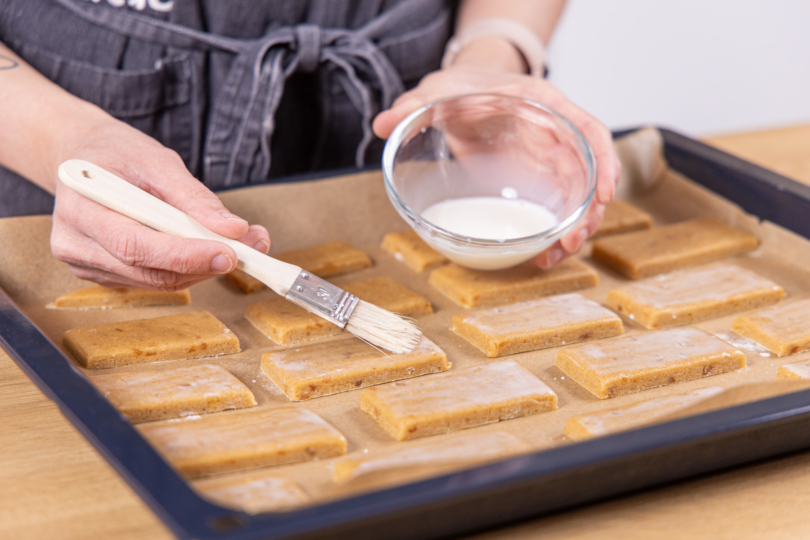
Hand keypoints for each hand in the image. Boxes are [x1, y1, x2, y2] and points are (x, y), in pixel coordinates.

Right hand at [51, 113, 269, 289]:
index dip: (186, 255)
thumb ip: (194, 196)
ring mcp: (87, 265)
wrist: (84, 158)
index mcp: (82, 210)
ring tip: (242, 243)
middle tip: (253, 246)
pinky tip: (208, 248)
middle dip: (207, 264)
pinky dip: (188, 268)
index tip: (230, 253)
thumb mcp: (157, 160)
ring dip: (204, 268)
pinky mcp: (105, 275)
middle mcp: (77, 245)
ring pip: (158, 281)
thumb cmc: (117, 154)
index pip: (135, 246)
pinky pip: (154, 280)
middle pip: (151, 272)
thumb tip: (233, 229)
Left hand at [374, 64, 619, 268]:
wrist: (461, 94)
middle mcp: (553, 134)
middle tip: (572, 242)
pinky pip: (550, 209)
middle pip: (588, 172)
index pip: (588, 128)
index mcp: (543, 104)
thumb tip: (383, 123)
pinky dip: (550, 233)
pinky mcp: (531, 182)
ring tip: (555, 257)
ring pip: (574, 197)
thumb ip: (414, 102)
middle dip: (589, 209)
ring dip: (573, 229)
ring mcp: (545, 160)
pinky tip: (539, 256)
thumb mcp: (439, 89)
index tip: (606, 192)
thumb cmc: (461, 86)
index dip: (604, 160)